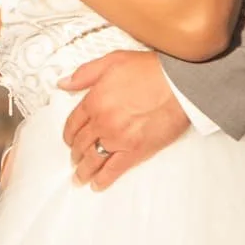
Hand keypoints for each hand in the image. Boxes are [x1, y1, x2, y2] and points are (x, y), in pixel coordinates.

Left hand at [57, 50, 190, 189]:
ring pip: (93, 159)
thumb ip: (85, 73)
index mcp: (95, 101)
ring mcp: (118, 139)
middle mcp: (103, 122)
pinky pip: (114, 169)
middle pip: (81, 143)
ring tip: (80, 177)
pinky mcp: (136, 151)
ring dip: (83, 170)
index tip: (69, 139)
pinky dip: (104, 179)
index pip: (73, 123)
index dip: (69, 133)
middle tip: (74, 158)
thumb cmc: (153, 71)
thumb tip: (64, 83)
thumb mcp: (113, 61)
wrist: (180, 85)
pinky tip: (98, 184)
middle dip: (75, 153)